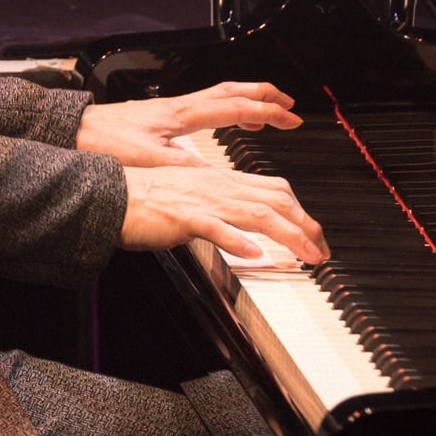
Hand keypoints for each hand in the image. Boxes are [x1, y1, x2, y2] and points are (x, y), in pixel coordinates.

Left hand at [76, 82, 300, 167]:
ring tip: (264, 113)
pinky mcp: (162, 115)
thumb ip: (187, 167)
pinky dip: (224, 110)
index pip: (235, 106)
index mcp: (183, 114)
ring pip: (218, 94)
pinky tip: (223, 122)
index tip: (290, 118)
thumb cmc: (106, 141)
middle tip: (288, 104)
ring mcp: (171, 108)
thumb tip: (219, 176)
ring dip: (246, 100)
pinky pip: (204, 105)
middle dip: (263, 95)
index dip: (267, 111)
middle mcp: (180, 105)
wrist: (76, 131)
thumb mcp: (151, 160)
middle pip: (232, 90)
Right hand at [120, 164, 327, 264]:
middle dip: (306, 225)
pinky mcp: (184, 217)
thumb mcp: (193, 200)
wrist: (112, 195)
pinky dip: (238, 240)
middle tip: (322, 251)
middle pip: (276, 199)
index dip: (301, 212)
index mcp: (221, 181)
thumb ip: (220, 210)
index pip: (274, 190)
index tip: (314, 235)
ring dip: (289, 234)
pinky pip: (216, 227)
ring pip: (258, 212)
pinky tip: (255, 253)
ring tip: (308, 254)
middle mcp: (218, 187)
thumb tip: (244, 229)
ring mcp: (203, 201)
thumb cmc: (146, 200)